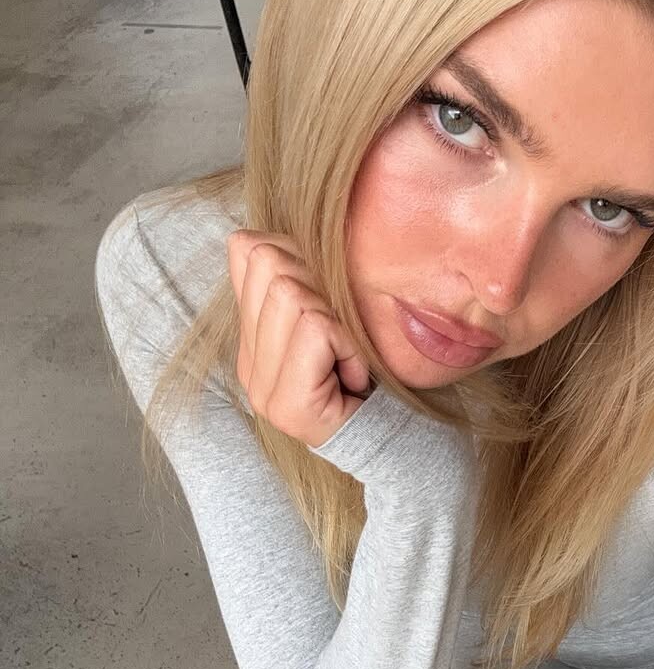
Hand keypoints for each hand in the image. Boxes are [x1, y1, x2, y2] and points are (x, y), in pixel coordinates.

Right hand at [227, 231, 369, 449]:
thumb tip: (264, 233)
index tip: (328, 305)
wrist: (391, 435)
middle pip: (270, 264)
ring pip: (292, 295)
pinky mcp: (287, 406)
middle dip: (321, 288)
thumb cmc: (370, 369)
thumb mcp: (334, 311)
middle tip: (340, 337)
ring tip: (346, 359)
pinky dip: (350, 346)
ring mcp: (261, 388)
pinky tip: (354, 376)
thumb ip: (301, 277)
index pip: (247, 249)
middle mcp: (247, 362)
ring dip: (338, 322)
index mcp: (250, 334)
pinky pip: (318, 330)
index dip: (301, 257)